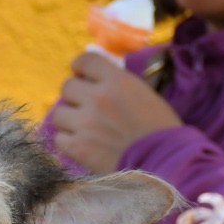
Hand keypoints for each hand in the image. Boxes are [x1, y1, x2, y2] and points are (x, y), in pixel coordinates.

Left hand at [51, 52, 181, 173]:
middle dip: (75, 95)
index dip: (80, 67)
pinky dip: (68, 141)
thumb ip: (119, 85)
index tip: (82, 74)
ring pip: (59, 113)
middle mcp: (97, 98)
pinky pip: (59, 138)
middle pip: (67, 86)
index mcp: (117, 81)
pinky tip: (82, 144)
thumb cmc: (161, 129)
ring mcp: (85, 124)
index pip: (85, 61)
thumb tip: (99, 81)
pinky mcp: (79, 148)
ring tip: (82, 127)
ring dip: (69, 119)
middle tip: (85, 106)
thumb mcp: (144, 94)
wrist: (165, 162)